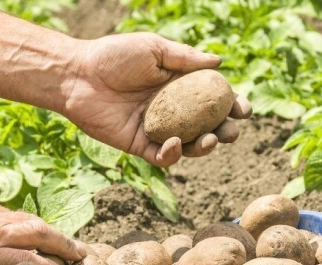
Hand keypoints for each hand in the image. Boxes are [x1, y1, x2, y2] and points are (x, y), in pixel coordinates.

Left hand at [63, 33, 251, 166]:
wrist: (78, 75)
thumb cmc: (114, 56)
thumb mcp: (154, 49)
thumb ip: (186, 58)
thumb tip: (219, 63)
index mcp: (179, 85)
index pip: (213, 99)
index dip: (231, 105)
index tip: (242, 109)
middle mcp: (172, 110)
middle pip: (207, 126)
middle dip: (224, 132)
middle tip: (231, 132)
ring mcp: (156, 129)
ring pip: (189, 146)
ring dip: (204, 147)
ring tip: (211, 140)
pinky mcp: (139, 145)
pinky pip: (161, 157)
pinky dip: (172, 154)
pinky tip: (175, 144)